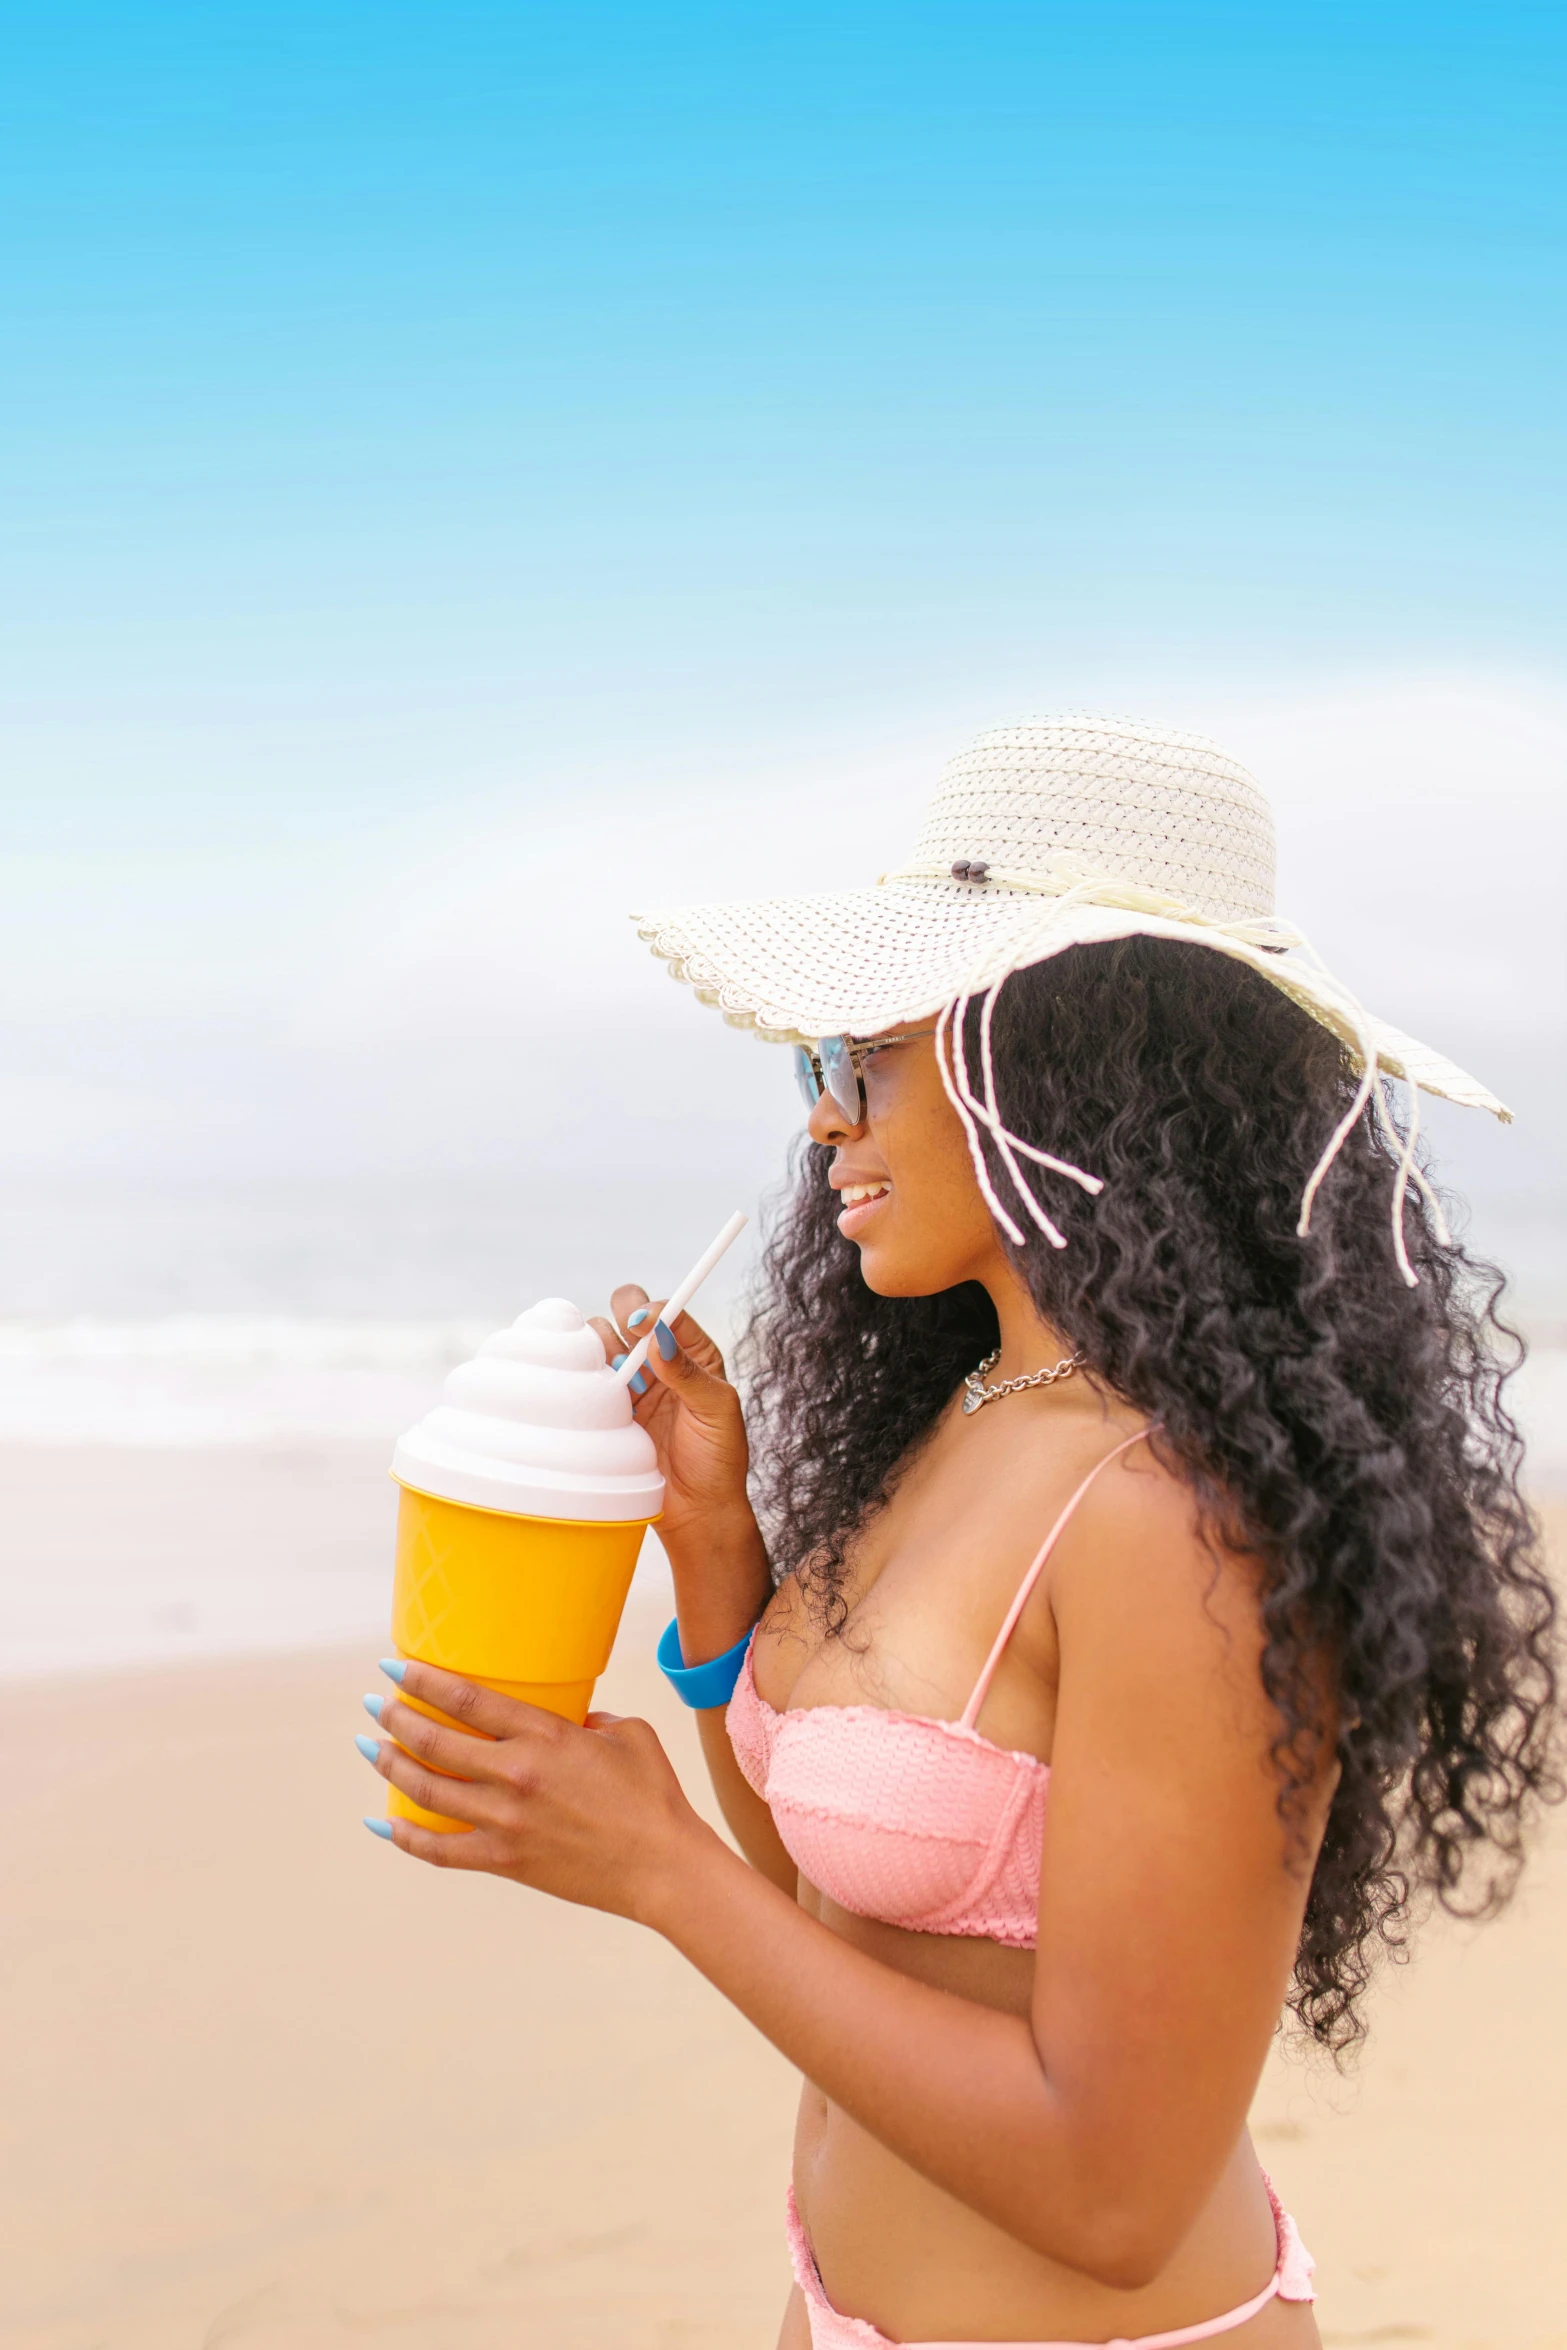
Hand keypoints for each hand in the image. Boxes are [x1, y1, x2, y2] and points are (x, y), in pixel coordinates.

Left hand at [360, 1662, 714, 1924]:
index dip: (423, 1681)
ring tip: (372, 1748)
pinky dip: (403, 1837)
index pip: (467, 1700)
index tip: (393, 1669)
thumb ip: (589, 1720)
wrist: (662, 1866)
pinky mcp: (504, 1860)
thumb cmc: (653, 1795)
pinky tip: (380, 1823)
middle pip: (435, 1742)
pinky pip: (439, 1850)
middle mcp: (516, 1776)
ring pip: (427, 1791)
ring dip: (391, 1767)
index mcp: (545, 1737)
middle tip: (376, 1706)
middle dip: (396, 1719)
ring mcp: (505, 1822)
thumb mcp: (627, 1735)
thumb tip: (567, 1724)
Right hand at [589, 1288, 756, 1566]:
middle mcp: (659, 1363)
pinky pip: (586, 1379)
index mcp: (694, 1354)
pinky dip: (583, 1376)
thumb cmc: (718, 1461)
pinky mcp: (608, 1409)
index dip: (652, 1312)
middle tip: (625, 1349)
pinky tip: (595, 1395)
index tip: (640, 1325)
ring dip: (600, 1349)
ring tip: (616, 1379)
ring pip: (601, 1342)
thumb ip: (688, 1372)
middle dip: (620, 1319)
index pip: (668, 1314)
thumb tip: (660, 1335)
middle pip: (627, 1316)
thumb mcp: (717, 1411)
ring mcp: (631, 1385)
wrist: (695, 1512)